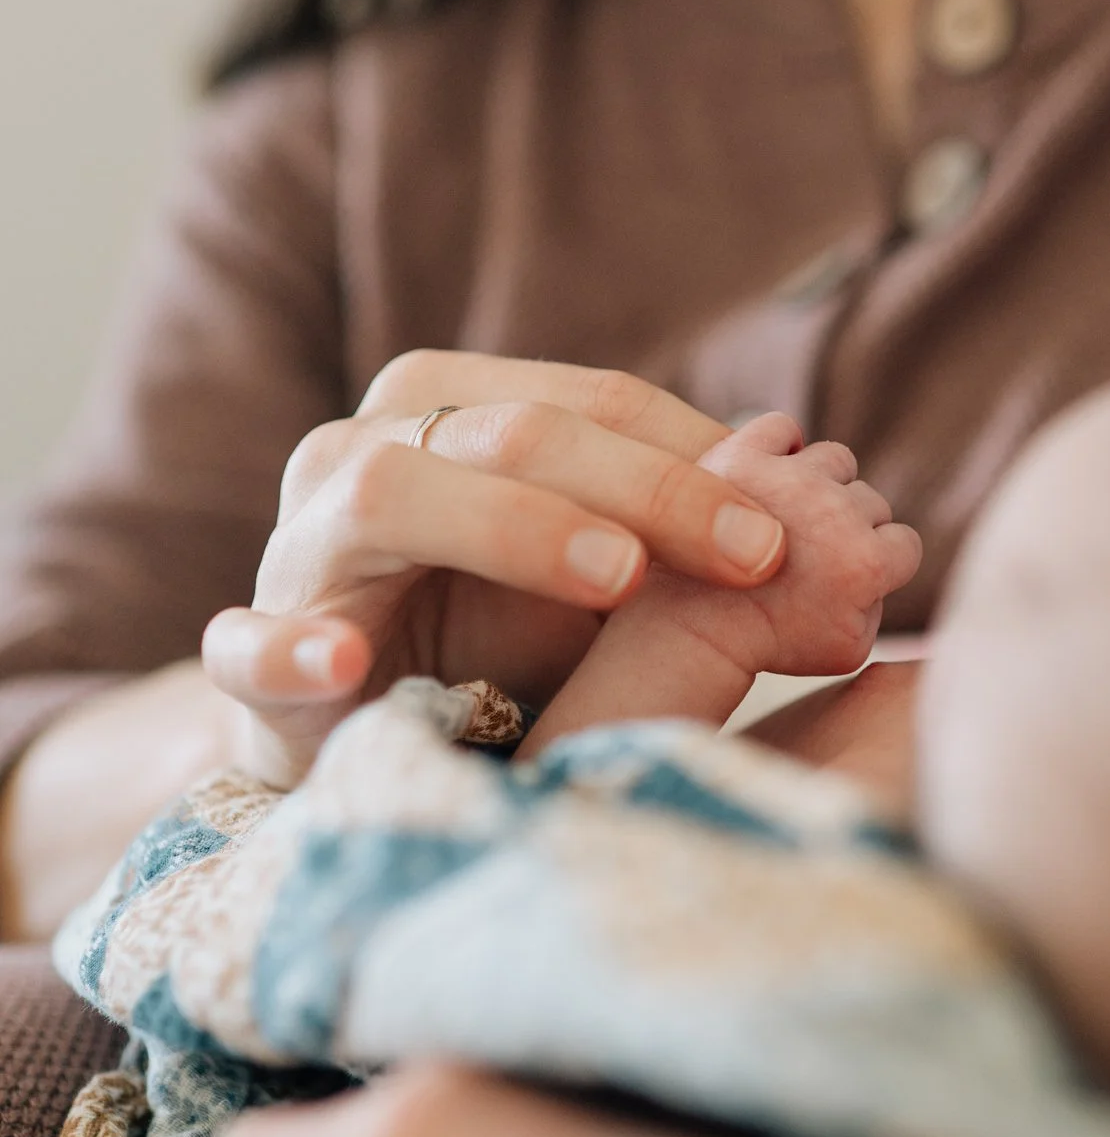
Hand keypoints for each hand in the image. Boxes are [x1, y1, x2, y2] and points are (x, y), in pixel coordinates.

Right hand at [200, 353, 787, 787]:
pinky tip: (351, 663)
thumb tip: (831, 501)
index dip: (698, 452)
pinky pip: (251, 645)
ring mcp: (302, 553)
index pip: (588, 401)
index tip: (799, 517)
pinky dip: (293, 647)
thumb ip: (689, 539)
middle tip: (754, 555)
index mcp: (454, 416)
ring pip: (385, 490)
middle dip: (644, 485)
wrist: (359, 734)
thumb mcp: (602, 582)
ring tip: (616, 576)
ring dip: (509, 523)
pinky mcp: (253, 660)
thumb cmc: (496, 639)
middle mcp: (368, 456)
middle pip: (505, 429)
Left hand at [640, 412, 920, 680]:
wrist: (693, 628)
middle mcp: (833, 512)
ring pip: (835, 459)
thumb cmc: (771, 643)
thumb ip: (880, 603)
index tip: (844, 579)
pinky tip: (771, 474)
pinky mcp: (742, 456)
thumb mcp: (848, 647)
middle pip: (869, 500)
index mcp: (865, 562)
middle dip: (846, 526)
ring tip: (790, 515)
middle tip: (805, 557)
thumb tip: (882, 565)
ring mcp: (787, 479)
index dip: (879, 562)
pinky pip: (781, 427)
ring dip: (821, 483)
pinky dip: (780, 444)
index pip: (904, 544)